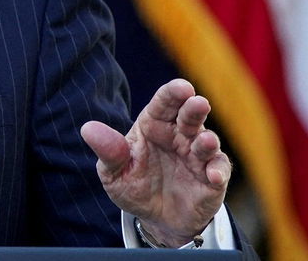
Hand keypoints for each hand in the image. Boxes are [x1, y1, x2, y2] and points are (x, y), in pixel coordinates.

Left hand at [80, 78, 229, 246]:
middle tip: (198, 102)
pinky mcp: (212, 178)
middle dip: (194, 107)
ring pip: (207, 141)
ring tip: (205, 142)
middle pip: (189, 115)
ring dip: (208, 141)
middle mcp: (179, 135)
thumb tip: (87, 128)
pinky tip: (213, 177)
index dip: (172, 93)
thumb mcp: (114, 173)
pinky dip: (218, 171)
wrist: (156, 220)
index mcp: (154, 126)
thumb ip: (108, 151)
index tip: (181, 88)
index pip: (164, 103)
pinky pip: (219, 169)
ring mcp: (197, 156)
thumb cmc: (134, 187)